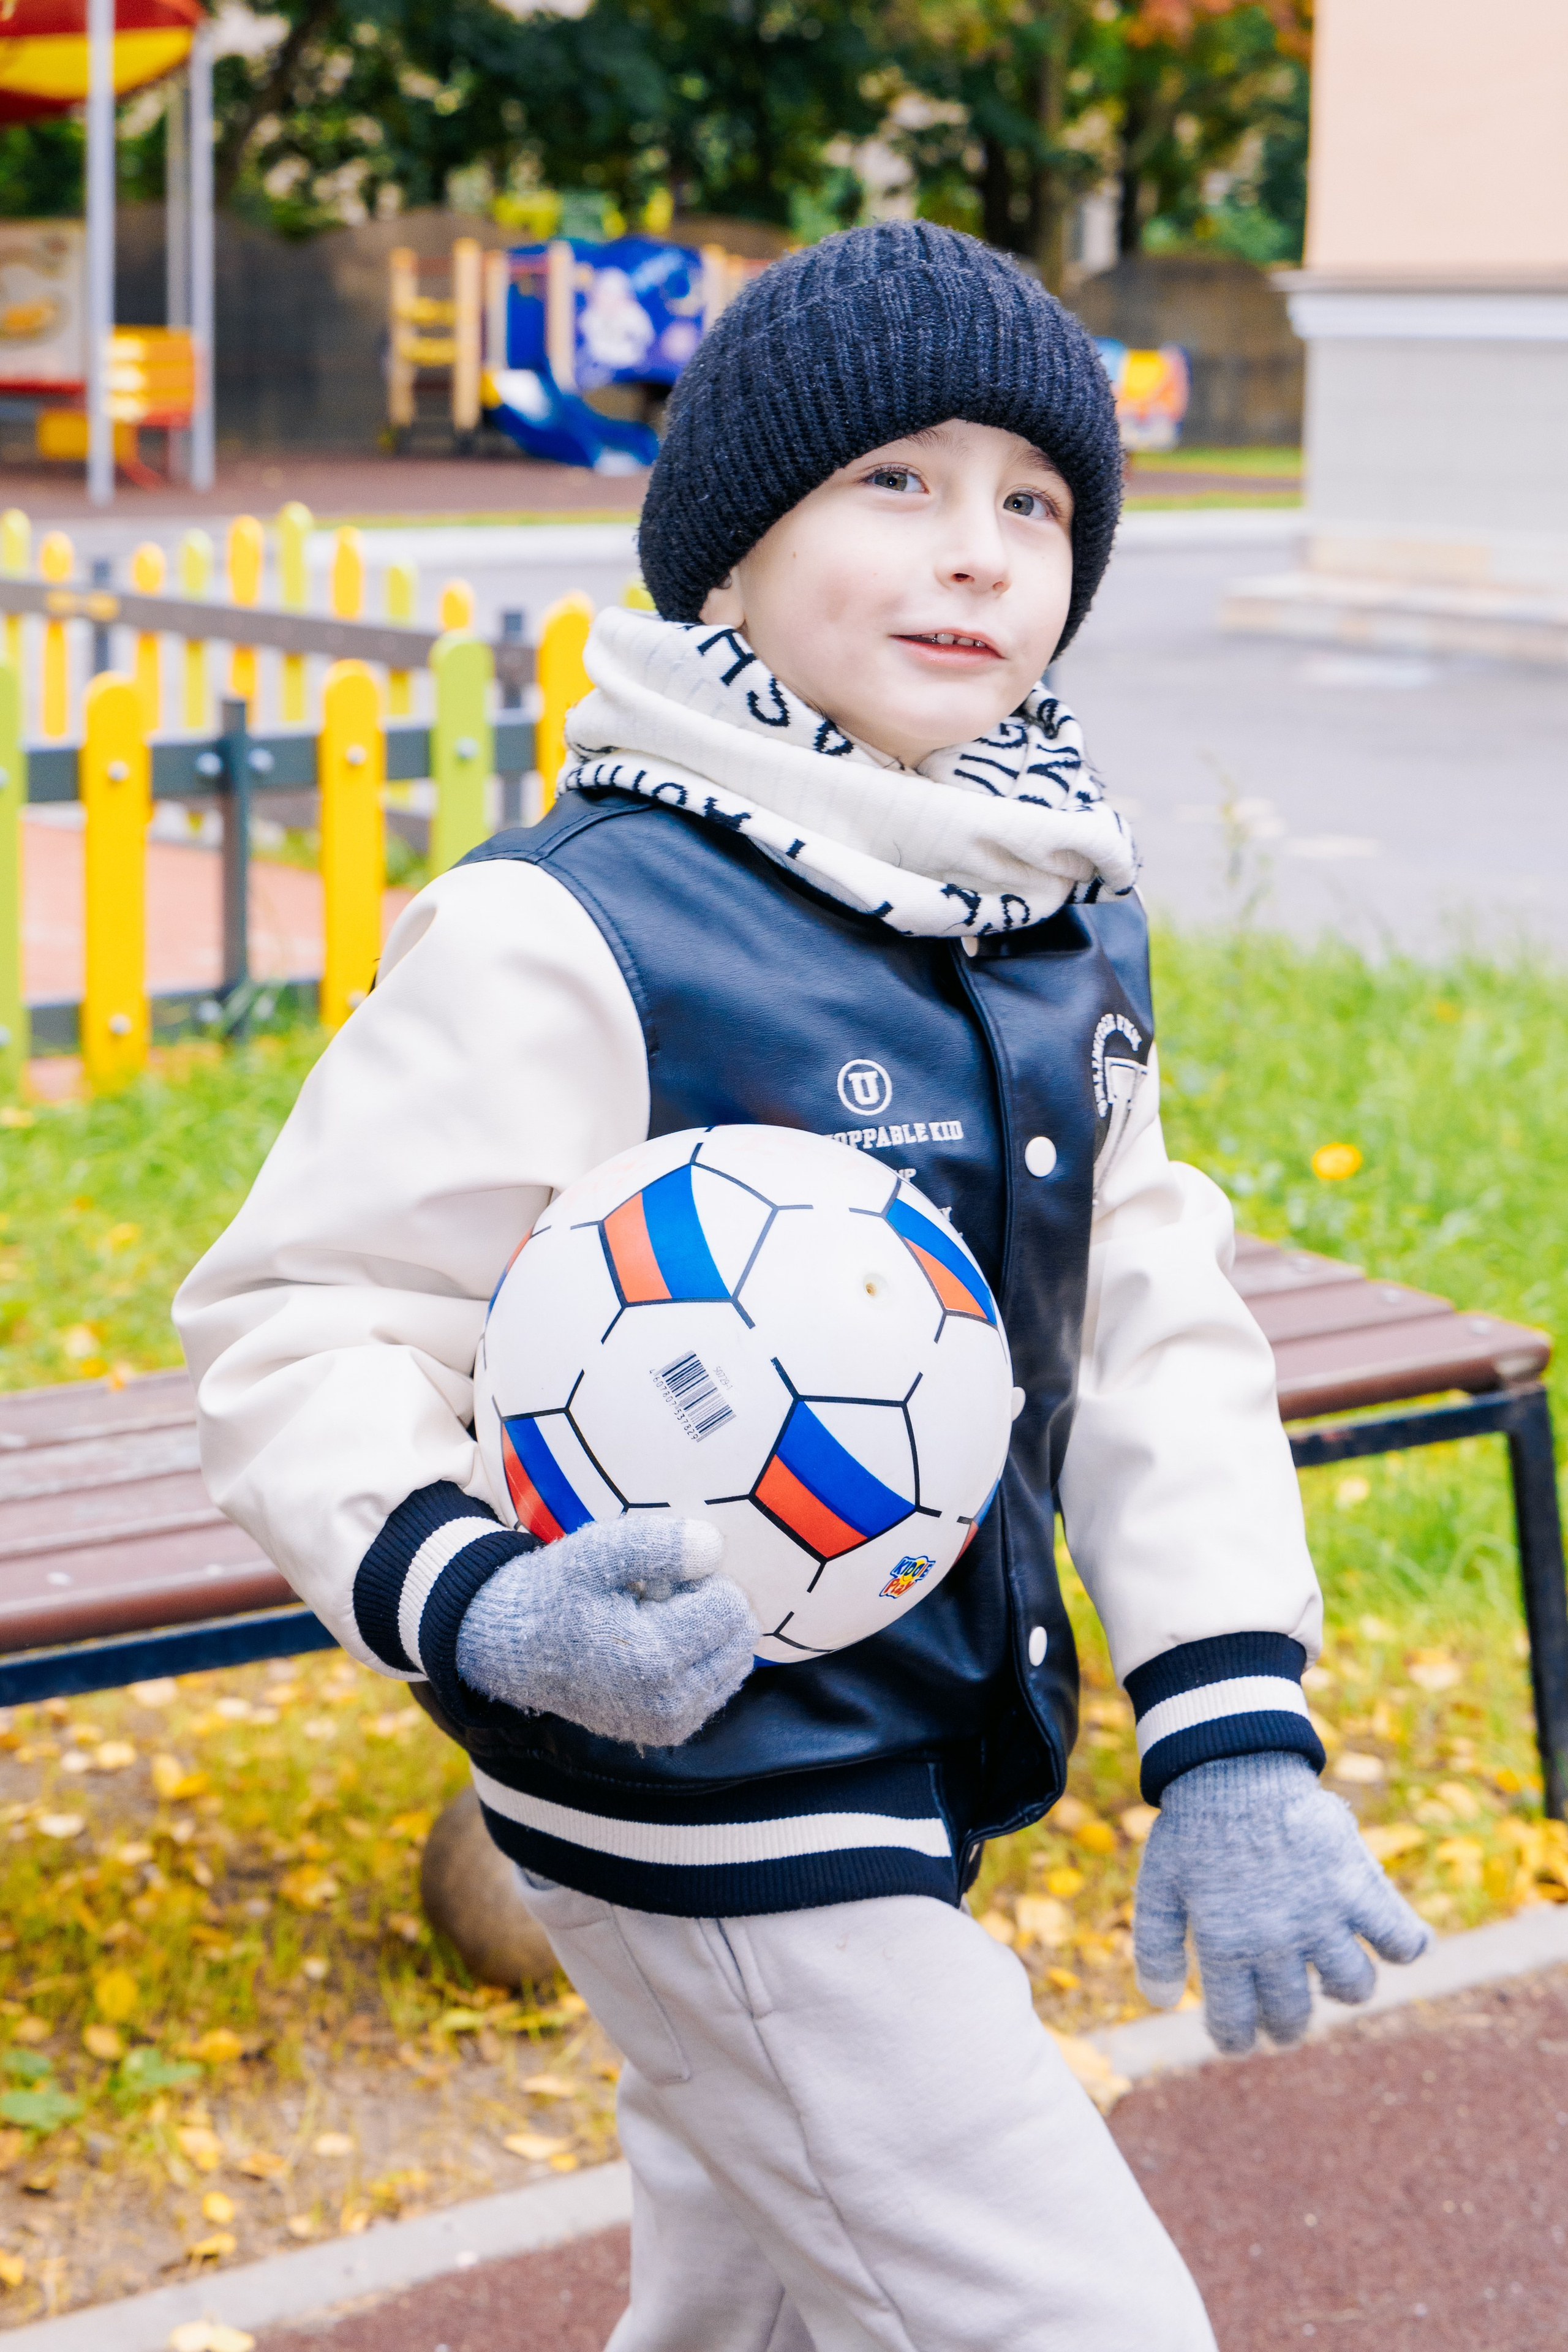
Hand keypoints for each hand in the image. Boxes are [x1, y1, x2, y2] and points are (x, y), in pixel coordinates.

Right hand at [456, 1516, 757, 1746]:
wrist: (517, 1653)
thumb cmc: (557, 1594)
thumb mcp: (596, 1553)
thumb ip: (657, 1544)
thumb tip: (714, 1548)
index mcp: (655, 1660)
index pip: (730, 1605)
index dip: (699, 1579)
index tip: (658, 1580)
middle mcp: (670, 1703)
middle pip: (740, 1635)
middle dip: (708, 1607)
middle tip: (657, 1601)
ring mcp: (672, 1724)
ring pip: (736, 1661)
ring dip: (706, 1634)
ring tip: (654, 1624)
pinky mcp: (671, 1732)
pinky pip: (720, 1685)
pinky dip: (700, 1660)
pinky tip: (657, 1648)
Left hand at [1132, 1750, 1429, 2054]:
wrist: (1237, 1766)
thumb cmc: (1195, 1827)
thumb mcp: (1159, 1885)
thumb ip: (1155, 1946)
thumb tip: (1161, 2002)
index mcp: (1225, 1944)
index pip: (1236, 2023)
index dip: (1237, 2038)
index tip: (1241, 2037)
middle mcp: (1278, 1940)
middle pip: (1295, 2014)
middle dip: (1286, 2026)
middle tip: (1284, 2017)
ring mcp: (1323, 1915)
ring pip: (1354, 1986)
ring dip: (1343, 1989)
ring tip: (1329, 1973)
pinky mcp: (1359, 1886)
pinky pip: (1401, 1938)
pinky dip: (1406, 1946)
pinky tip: (1392, 1943)